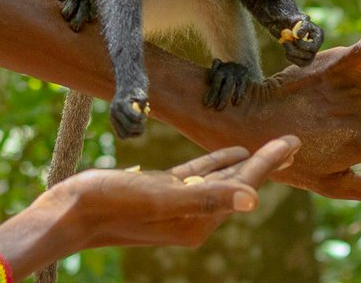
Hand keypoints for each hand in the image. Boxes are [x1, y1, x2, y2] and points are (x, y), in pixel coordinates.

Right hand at [46, 138, 301, 251]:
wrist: (68, 212)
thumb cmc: (110, 203)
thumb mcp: (160, 198)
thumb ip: (206, 196)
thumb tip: (253, 199)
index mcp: (199, 220)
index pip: (243, 186)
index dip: (268, 162)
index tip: (293, 141)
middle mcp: (193, 216)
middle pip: (239, 184)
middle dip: (265, 163)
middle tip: (291, 141)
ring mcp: (177, 204)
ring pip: (221, 179)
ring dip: (246, 162)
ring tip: (270, 146)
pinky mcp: (161, 192)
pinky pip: (198, 176)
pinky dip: (217, 163)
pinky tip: (231, 152)